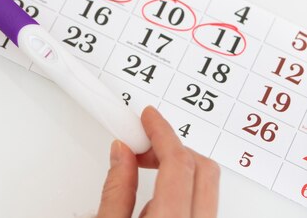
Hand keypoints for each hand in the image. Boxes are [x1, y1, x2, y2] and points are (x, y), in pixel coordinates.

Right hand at [96, 106, 219, 217]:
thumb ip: (115, 192)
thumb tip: (122, 153)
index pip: (179, 164)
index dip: (162, 133)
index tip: (149, 118)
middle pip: (204, 170)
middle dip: (174, 147)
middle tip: (146, 141)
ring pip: (207, 188)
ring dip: (180, 171)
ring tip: (146, 171)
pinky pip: (204, 206)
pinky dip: (184, 192)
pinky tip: (158, 199)